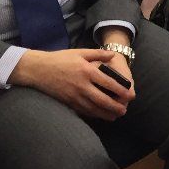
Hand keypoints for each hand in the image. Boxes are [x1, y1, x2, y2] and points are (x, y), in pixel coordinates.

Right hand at [9, 48, 133, 120]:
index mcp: (87, 71)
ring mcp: (74, 95)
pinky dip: (92, 114)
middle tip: (125, 110)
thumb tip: (113, 55)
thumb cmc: (60, 59)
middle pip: (102, 99)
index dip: (120, 90)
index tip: (129, 94)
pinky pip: (82, 111)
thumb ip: (98, 54)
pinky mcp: (67, 102)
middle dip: (115, 107)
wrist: (38, 69)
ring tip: (115, 116)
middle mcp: (82, 85)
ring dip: (105, 114)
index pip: (108, 83)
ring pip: (93, 108)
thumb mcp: (80, 52)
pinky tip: (99, 116)